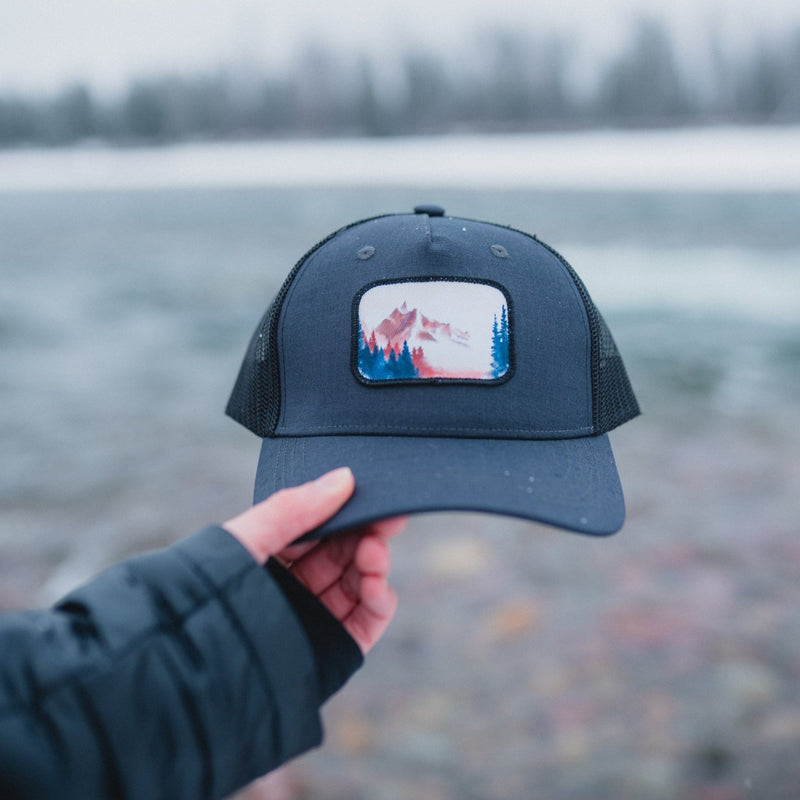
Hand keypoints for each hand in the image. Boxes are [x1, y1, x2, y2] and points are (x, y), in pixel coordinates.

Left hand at [223, 468, 404, 653]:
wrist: (199, 663)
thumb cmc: (210, 595)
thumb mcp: (248, 538)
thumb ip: (295, 508)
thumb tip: (344, 478)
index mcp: (270, 558)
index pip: (320, 528)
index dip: (348, 511)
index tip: (373, 496)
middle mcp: (293, 587)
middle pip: (344, 554)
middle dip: (367, 534)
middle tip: (387, 520)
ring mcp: (313, 617)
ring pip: (359, 583)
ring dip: (375, 564)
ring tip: (374, 552)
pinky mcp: (332, 648)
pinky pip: (367, 620)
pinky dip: (380, 600)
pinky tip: (376, 584)